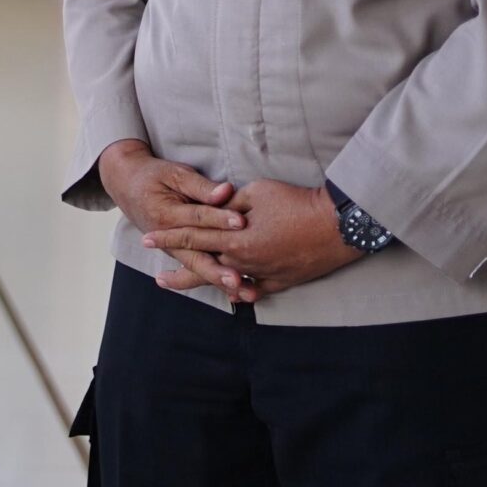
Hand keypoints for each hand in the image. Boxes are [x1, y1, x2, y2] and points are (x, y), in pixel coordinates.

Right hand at [96, 140, 251, 300]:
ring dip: (219, 282)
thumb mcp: (174, 173)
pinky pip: (197, 269)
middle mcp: (167, 237)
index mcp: (165, 213)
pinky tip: (235, 293)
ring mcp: (172, 248)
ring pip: (197, 268)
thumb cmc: (154, 177)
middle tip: (236, 280)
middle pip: (195, 256)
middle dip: (217, 270)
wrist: (126, 185)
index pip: (197, 217)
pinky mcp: (178, 253)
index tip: (242, 222)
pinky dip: (215, 281)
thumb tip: (226, 191)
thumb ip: (200, 185)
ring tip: (240, 292)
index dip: (220, 218)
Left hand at [142, 178, 358, 298]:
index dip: (168, 238)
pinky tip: (234, 294)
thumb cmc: (297, 203)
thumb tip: (216, 207)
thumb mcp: (258, 192)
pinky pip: (257, 289)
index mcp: (234, 239)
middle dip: (180, 272)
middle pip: (205, 267)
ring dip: (209, 282)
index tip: (146, 240)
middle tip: (158, 279)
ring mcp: (264, 274)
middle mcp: (245, 262)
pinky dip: (243, 290)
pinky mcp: (283, 281)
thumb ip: (231, 203)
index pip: (193, 237)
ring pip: (229, 281)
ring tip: (197, 291)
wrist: (339, 225)